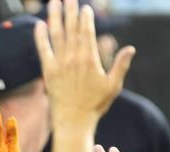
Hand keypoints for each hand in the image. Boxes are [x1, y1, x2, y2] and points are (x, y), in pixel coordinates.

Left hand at [34, 0, 134, 126]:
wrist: (73, 121)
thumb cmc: (95, 105)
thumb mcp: (113, 85)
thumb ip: (121, 65)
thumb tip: (130, 48)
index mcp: (90, 59)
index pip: (87, 32)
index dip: (85, 18)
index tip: (85, 7)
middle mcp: (73, 58)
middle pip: (71, 28)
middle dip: (70, 11)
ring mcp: (59, 64)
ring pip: (56, 35)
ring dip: (55, 17)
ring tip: (53, 2)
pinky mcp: (48, 72)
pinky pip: (43, 50)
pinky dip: (40, 37)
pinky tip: (39, 24)